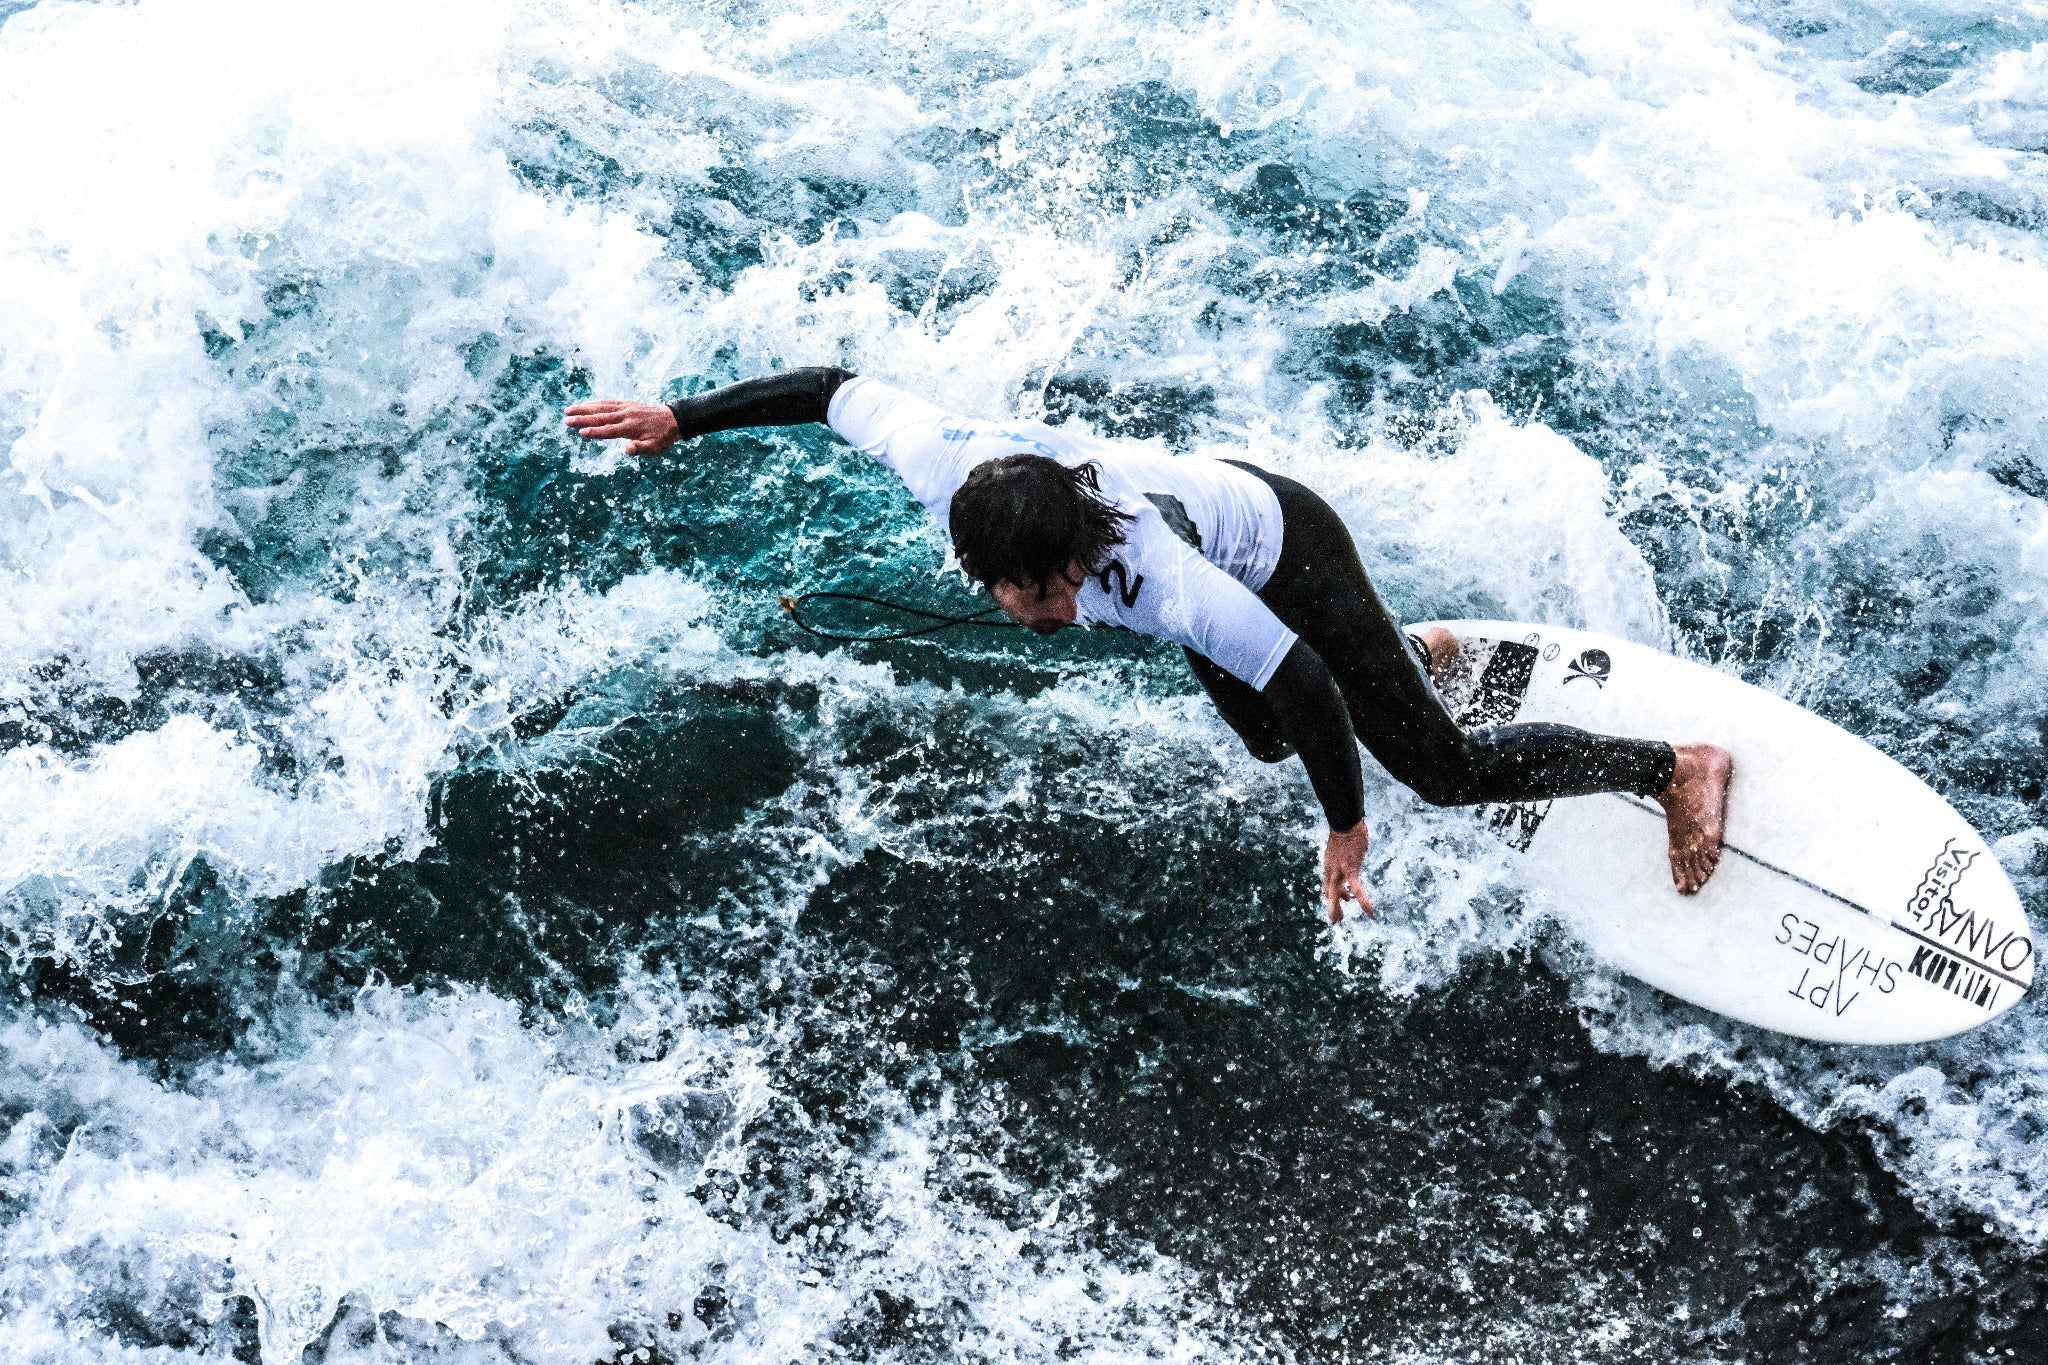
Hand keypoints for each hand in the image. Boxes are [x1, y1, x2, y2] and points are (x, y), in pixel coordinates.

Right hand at [564, 400, 681, 455]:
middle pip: (601, 417)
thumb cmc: (662, 437)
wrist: (673, 419)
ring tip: (568, 410)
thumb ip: (640, 448)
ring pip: (601, 407)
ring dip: (584, 408)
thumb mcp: (655, 447)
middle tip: (566, 421)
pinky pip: (607, 402)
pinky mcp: (626, 404)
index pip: (610, 430)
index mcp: (631, 427)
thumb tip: (627, 450)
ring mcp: (625, 408)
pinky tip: (585, 405)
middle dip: (583, 419)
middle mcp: (626, 415)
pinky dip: (595, 403)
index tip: (581, 432)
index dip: (596, 432)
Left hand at [1322, 821, 1372, 922]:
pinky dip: (1363, 901)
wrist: (1345, 823)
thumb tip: (1350, 861)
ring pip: (1335, 894)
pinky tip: (1370, 912)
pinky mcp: (1350, 870)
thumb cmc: (1346, 832)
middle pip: (1329, 892)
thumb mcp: (1341, 847)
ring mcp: (1339, 870)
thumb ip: (1343, 857)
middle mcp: (1331, 869)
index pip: (1328, 884)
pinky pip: (1356, 889)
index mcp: (1329, 865)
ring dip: (1336, 909)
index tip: (1344, 900)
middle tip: (1335, 920)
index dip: (1333, 895)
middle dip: (1332, 907)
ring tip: (1338, 920)